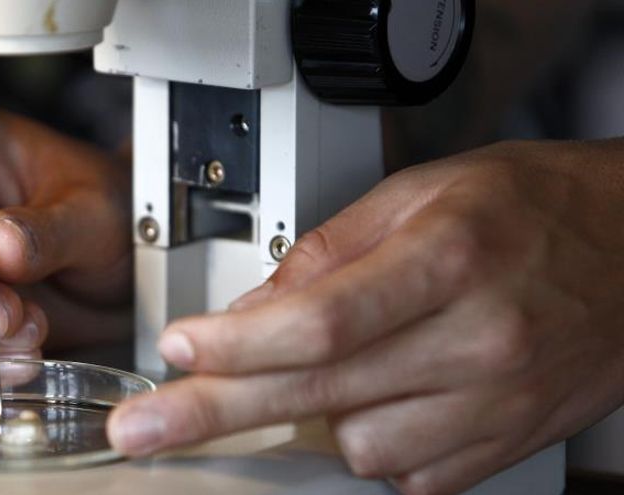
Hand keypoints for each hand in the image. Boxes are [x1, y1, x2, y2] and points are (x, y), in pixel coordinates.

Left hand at [108, 140, 623, 493]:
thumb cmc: (532, 208)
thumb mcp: (421, 193)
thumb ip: (326, 252)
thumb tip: (253, 308)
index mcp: (449, 260)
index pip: (318, 323)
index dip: (235, 346)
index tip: (180, 351)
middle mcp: (477, 341)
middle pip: (317, 395)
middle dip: (213, 416)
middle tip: (144, 428)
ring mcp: (495, 404)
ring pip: (356, 448)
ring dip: (313, 417)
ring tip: (331, 369)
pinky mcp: (503, 446)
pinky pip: (404, 474)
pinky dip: (369, 442)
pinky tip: (382, 396)